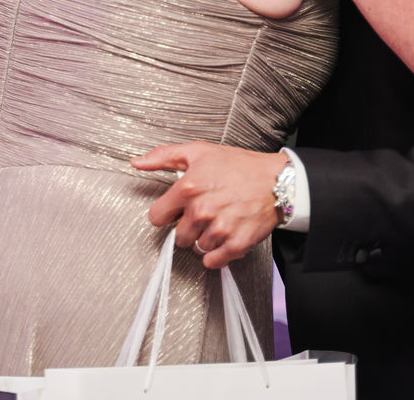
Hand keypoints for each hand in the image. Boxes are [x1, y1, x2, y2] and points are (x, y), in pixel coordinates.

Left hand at [130, 142, 287, 269]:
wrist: (277, 181)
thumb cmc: (239, 165)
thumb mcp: (198, 152)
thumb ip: (163, 157)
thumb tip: (137, 162)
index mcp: (188, 189)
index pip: (157, 217)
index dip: (166, 213)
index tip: (176, 210)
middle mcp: (201, 211)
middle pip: (177, 236)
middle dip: (187, 227)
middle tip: (203, 214)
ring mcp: (219, 229)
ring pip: (196, 248)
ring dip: (204, 239)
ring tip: (217, 222)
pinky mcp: (236, 244)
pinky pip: (213, 262)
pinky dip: (216, 255)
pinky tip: (223, 238)